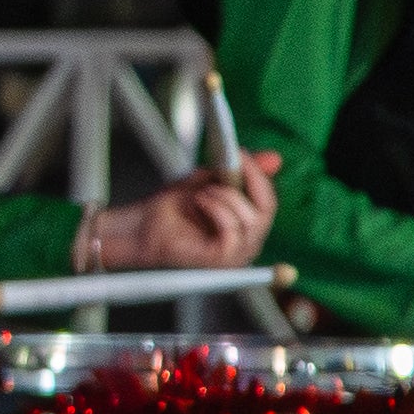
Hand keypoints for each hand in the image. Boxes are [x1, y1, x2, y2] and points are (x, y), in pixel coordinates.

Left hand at [82, 151, 278, 280]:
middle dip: (248, 181)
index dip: (258, 175)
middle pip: (266, 211)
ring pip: (251, 221)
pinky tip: (200, 201)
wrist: (139, 227)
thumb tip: (274, 159)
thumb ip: (239, 172)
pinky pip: (232, 234)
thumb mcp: (209, 181)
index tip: (242, 153)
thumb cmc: (170, 210)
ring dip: (226, 197)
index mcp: (246, 227)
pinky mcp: (220, 260)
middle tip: (230, 163)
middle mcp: (246, 243)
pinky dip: (217, 210)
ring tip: (202, 192)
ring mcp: (235, 255)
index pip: (268, 202)